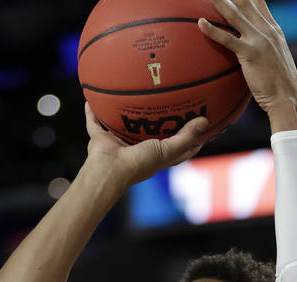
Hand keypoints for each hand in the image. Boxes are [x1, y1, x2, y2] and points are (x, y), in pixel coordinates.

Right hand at [83, 102, 208, 187]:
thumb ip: (185, 137)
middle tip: (168, 103)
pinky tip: (90, 98)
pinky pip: (94, 122)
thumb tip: (205, 122)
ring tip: (129, 97)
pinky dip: (91, 113)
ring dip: (122, 115)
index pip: (175, 148)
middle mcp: (136, 149)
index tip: (198, 125)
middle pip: (148, 134)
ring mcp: (117, 144)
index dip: (188, 138)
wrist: (111, 170)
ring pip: (121, 126)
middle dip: (156, 122)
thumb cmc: (139, 164)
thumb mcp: (167, 150)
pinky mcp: (100, 139)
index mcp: (154, 156)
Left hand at [198, 0, 296, 133]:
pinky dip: (213, 30)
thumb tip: (252, 46)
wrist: (288, 98)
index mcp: (273, 29)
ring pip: (235, 15)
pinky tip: (200, 23)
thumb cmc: (279, 83)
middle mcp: (266, 29)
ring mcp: (259, 40)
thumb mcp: (275, 57)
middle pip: (246, 2)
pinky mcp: (250, 53)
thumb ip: (265, 45)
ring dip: (220, 3)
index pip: (258, 2)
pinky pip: (228, 39)